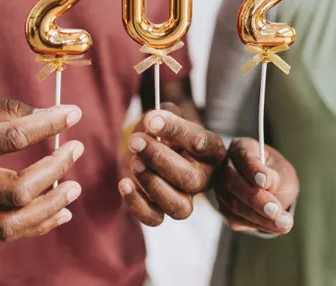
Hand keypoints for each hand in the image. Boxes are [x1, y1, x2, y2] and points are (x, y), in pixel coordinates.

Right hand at [0, 84, 83, 241]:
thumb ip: (7, 106)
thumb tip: (50, 116)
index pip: (12, 138)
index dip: (48, 126)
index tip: (74, 113)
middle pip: (16, 190)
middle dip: (55, 169)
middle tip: (76, 148)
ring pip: (12, 222)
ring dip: (51, 206)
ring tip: (74, 187)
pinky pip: (6, 232)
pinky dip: (39, 225)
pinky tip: (62, 210)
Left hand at [118, 103, 226, 225]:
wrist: (145, 150)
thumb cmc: (160, 132)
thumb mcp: (162, 118)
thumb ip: (159, 117)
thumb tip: (152, 122)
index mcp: (211, 151)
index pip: (200, 143)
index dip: (176, 131)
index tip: (151, 120)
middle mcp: (203, 178)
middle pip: (191, 179)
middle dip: (159, 159)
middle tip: (136, 141)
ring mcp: (185, 198)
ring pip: (179, 206)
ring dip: (152, 183)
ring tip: (134, 162)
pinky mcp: (162, 211)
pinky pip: (154, 219)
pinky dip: (137, 203)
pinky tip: (124, 183)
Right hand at [213, 138, 298, 234]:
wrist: (274, 192)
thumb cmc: (278, 174)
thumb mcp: (283, 170)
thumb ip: (276, 175)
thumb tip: (268, 183)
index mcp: (242, 148)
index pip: (243, 156)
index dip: (254, 169)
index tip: (267, 182)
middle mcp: (226, 166)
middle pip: (233, 182)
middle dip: (257, 199)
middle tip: (276, 210)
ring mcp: (221, 188)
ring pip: (234, 205)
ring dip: (260, 217)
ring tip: (284, 222)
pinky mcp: (224, 208)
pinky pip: (237, 219)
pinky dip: (258, 224)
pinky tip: (276, 225)